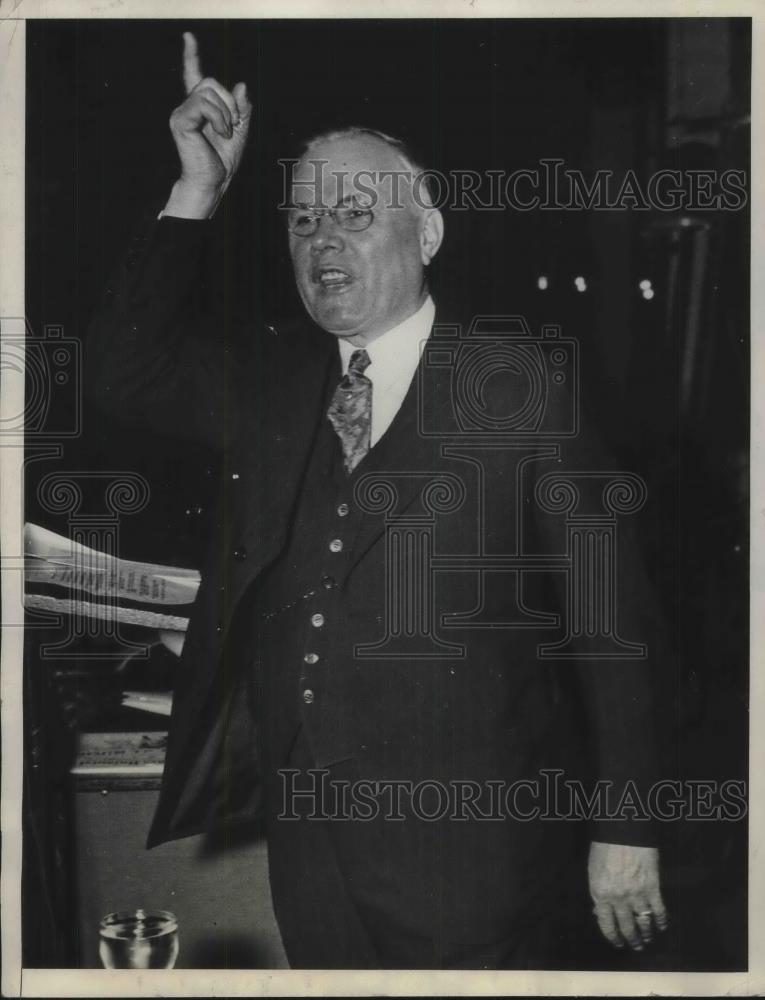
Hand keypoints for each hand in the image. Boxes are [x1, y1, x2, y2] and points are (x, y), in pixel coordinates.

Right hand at [164, 32, 251, 217]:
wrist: (213, 181)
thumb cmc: (223, 160)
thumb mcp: (241, 130)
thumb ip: (242, 108)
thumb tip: (241, 85)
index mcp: (201, 107)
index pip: (194, 75)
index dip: (191, 55)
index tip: (188, 37)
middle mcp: (188, 106)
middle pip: (210, 81)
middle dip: (228, 101)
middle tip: (233, 124)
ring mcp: (182, 112)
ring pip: (208, 91)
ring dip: (225, 112)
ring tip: (226, 132)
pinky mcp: (180, 120)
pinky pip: (204, 105)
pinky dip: (219, 118)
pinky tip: (221, 133)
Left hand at [588, 841, 667, 950]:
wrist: (622, 830)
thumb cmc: (604, 847)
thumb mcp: (593, 871)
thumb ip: (598, 893)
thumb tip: (599, 911)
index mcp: (600, 894)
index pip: (606, 924)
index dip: (613, 937)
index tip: (617, 943)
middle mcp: (618, 899)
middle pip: (626, 927)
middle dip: (631, 940)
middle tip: (635, 946)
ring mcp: (637, 894)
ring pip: (644, 923)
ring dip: (647, 934)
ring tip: (648, 940)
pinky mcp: (653, 887)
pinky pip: (659, 911)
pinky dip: (662, 921)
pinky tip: (662, 925)